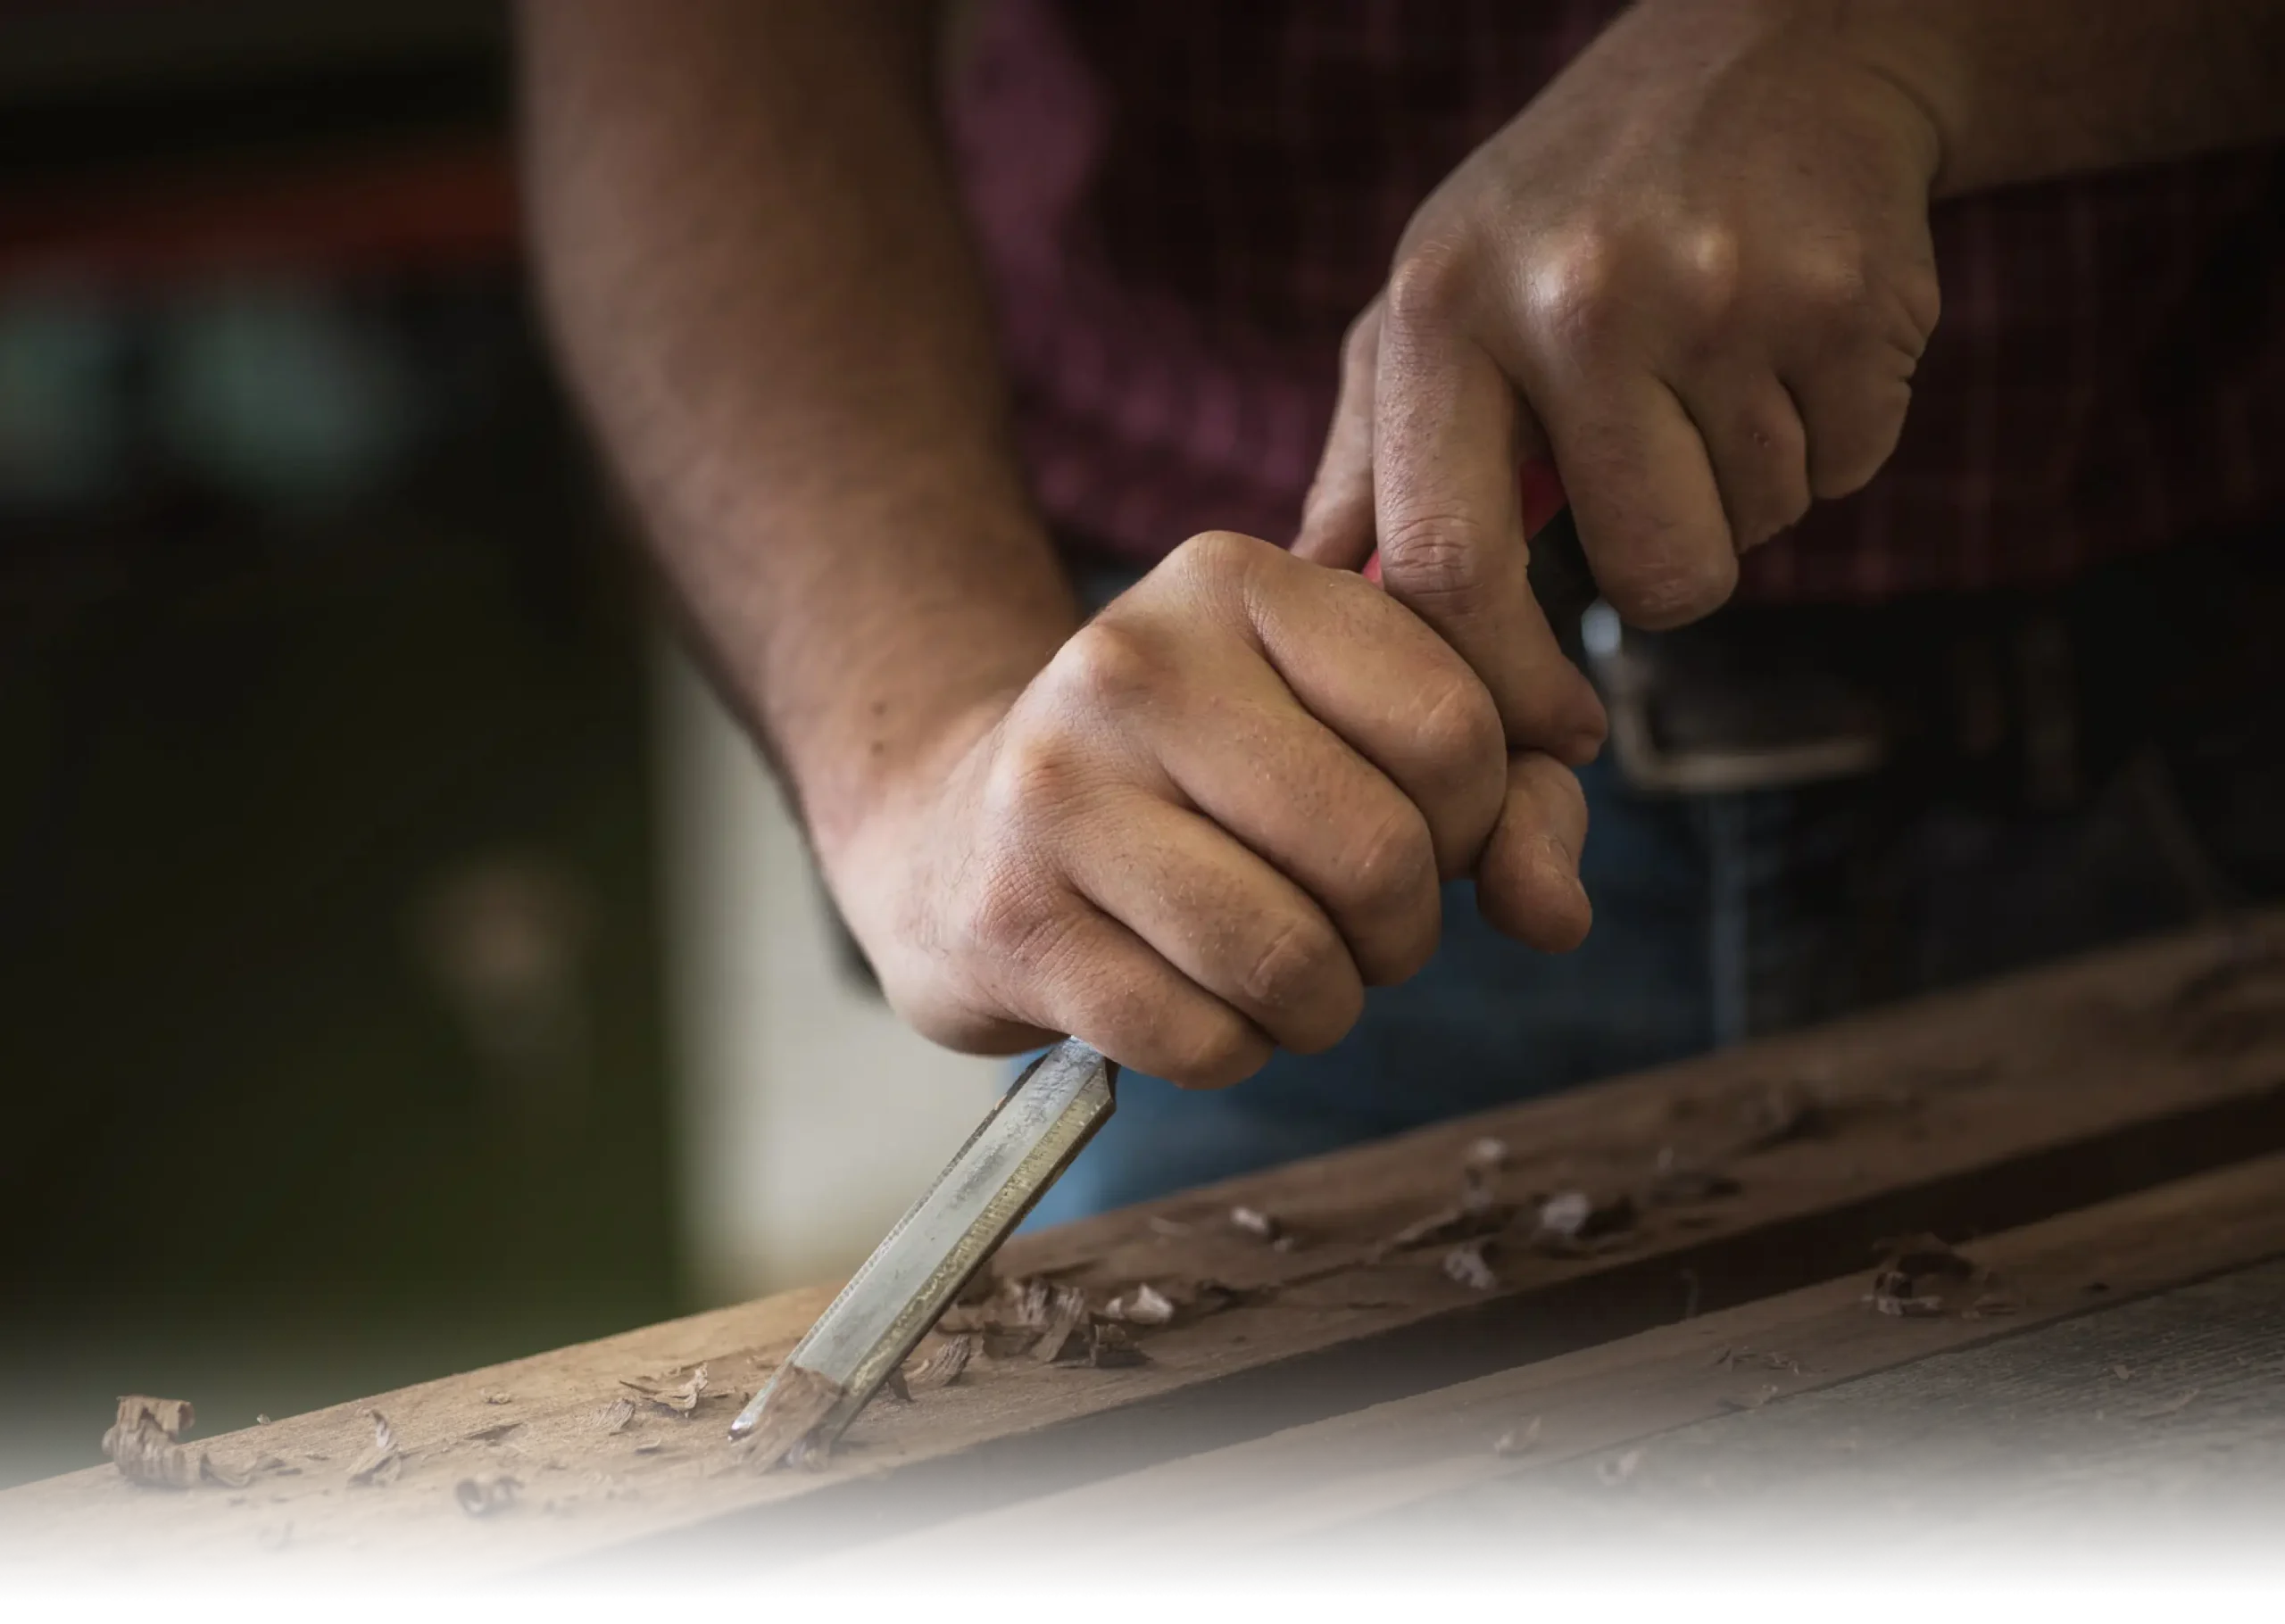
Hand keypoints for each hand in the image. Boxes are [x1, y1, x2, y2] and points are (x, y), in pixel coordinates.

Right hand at [824, 532, 1590, 1086]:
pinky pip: (1205, 1041)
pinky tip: (1193, 996)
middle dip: (1404, 929)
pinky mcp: (1012, 922)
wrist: (960, 832)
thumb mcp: (1345, 731)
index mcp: (1233, 581)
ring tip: (1286, 969)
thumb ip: (1498, 797)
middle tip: (1358, 923)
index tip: (1428, 828)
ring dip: (1326, 1005)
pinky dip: (1233, 1049)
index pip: (1454, 724)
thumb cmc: (1198, 782)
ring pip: (1294, 962)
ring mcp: (1056, 793)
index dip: (1480, 816)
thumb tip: (1557, 912)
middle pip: (1383, 854)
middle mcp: (1131, 664)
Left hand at [1298, 0, 1943, 744]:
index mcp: (1443, 310)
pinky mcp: (1848, 298)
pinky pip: (1845, 471)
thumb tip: (1316, 606)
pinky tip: (1786, 345)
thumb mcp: (1431, 302)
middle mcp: (1575, 300)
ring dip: (1746, 489)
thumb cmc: (1563, 211)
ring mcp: (1722, 294)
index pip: (1449, 565)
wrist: (1770, 53)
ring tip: (1715, 372)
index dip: (1505, 680)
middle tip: (1658, 473)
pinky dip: (1827, 437)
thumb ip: (1371, 464)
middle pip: (1652, 579)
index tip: (1553, 727)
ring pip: (1755, 531)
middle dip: (1670, 568)